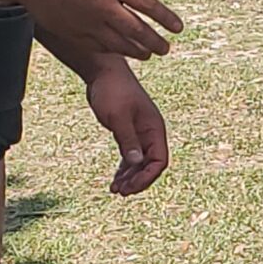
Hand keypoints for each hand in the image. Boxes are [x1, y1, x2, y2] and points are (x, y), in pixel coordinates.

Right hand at [18, 0, 182, 61]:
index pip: (146, 4)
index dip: (165, 17)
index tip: (178, 28)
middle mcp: (101, 6)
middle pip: (136, 30)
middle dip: (155, 41)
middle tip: (167, 48)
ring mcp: (86, 22)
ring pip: (119, 44)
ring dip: (137, 50)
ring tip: (149, 54)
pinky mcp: (72, 32)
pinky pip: (99, 46)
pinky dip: (115, 51)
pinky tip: (123, 51)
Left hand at [85, 60, 169, 195]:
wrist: (103, 71)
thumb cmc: (112, 90)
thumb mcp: (118, 116)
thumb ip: (127, 139)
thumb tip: (136, 163)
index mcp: (154, 128)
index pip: (159, 160)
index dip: (147, 177)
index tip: (130, 188)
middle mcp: (150, 133)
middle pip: (151, 165)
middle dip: (138, 181)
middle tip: (120, 192)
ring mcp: (139, 133)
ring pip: (140, 163)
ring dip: (130, 178)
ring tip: (115, 190)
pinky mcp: (127, 132)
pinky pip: (130, 156)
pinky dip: (124, 169)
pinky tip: (115, 180)